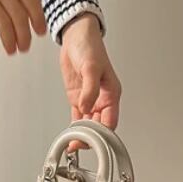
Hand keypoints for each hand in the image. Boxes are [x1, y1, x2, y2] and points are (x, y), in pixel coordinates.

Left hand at [59, 13, 121, 151]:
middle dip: (91, 138)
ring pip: (89, 124)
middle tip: (79, 145)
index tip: (94, 141)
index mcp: (112, 93)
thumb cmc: (89, 46)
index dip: (103, 134)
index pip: (110, 121)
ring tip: (73, 144)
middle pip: (99, 126)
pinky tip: (70, 135)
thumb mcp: (91, 67)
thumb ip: (90, 89)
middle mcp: (102, 99)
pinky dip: (74, 127)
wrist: (75, 36)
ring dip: (82, 134)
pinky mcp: (78, 98)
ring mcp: (90, 100)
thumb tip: (86, 108)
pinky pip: (78, 117)